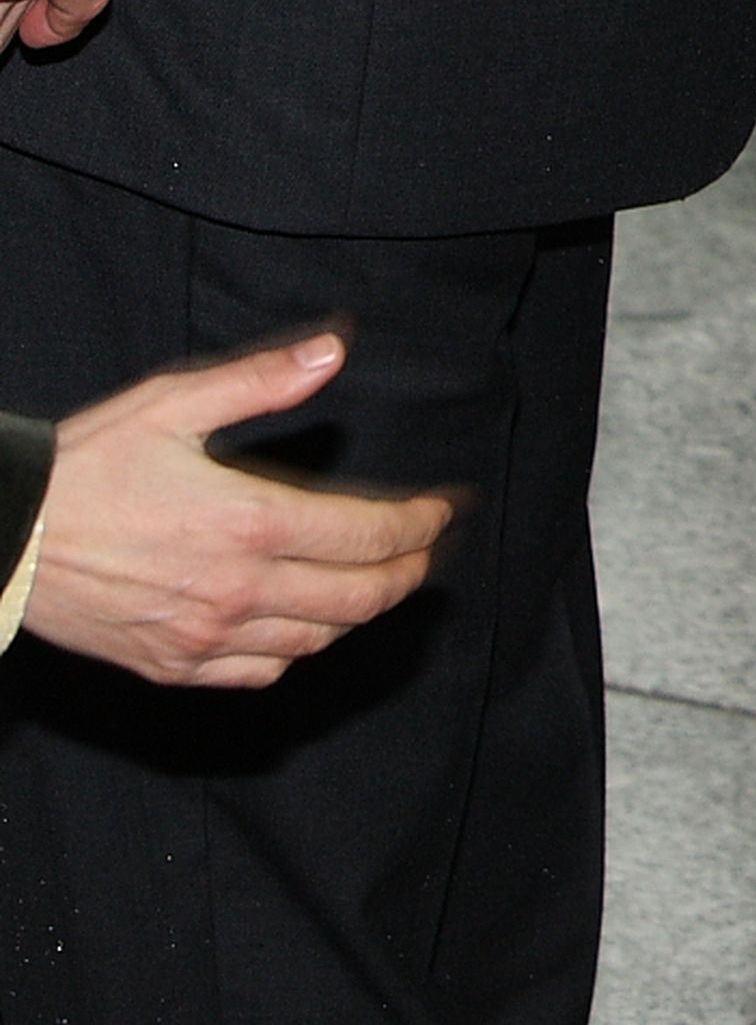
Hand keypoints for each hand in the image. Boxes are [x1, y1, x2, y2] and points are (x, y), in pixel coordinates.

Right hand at [22, 333, 451, 687]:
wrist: (2, 539)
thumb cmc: (82, 467)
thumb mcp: (171, 404)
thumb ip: (261, 381)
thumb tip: (332, 353)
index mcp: (248, 522)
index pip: (369, 536)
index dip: (419, 525)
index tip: (442, 511)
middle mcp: (236, 588)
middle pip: (359, 597)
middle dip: (407, 573)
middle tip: (424, 552)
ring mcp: (203, 635)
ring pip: (316, 639)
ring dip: (360, 612)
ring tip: (377, 582)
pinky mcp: (170, 665)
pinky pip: (259, 671)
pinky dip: (297, 650)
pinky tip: (303, 624)